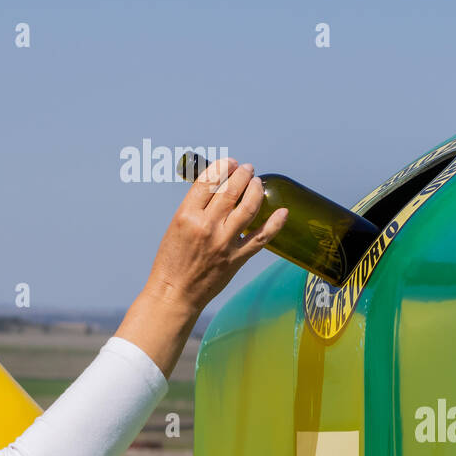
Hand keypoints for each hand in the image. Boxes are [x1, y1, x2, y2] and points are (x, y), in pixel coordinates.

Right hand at [143, 157, 288, 313]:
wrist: (175, 293)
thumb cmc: (171, 260)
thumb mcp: (176, 226)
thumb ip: (196, 208)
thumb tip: (218, 189)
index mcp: (187, 216)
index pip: (208, 181)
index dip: (222, 167)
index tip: (229, 163)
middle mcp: (207, 227)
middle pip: (231, 190)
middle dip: (242, 174)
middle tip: (247, 169)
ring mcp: (224, 243)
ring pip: (249, 207)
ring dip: (256, 190)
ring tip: (257, 183)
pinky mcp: (237, 258)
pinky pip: (262, 237)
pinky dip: (275, 223)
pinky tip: (283, 211)